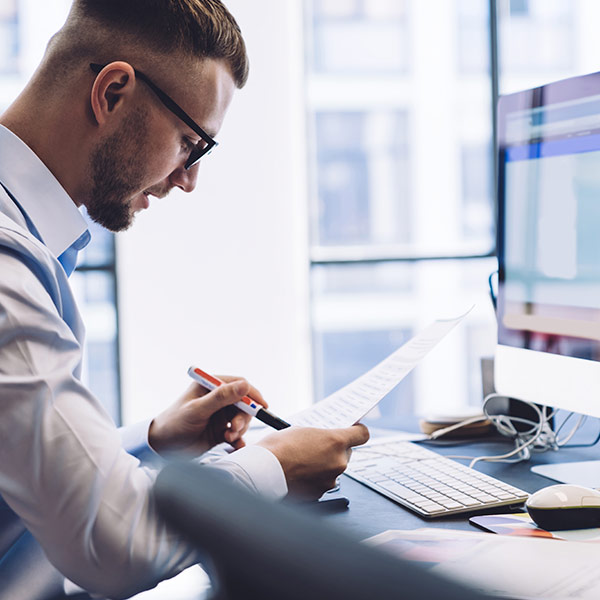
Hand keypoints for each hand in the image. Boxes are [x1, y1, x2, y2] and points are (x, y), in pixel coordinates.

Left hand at [148, 376, 266, 456]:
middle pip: (244, 404)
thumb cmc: (175, 423)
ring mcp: (220, 415)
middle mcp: (218, 399)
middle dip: (243, 417)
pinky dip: (238, 440)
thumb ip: (221, 397)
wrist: (162, 447)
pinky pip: (237, 434)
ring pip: (242, 420)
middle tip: (235, 429)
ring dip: (239, 430)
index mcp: (211, 386)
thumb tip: (244, 385)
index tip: (261, 407)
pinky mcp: (221, 431)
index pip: (239, 384)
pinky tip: (234, 446)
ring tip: (227, 438)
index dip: (252, 395)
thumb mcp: (198, 409)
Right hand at [257, 424, 369, 499]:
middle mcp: (338, 462)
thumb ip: (319, 435)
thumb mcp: (300, 430)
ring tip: (304, 461)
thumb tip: (323, 439)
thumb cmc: (277, 448)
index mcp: (335, 442)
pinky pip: (322, 482)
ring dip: (324, 465)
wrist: (263, 472)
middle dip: (336, 450)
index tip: (353, 429)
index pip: (362, 435)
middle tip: (320, 446)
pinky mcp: (320, 493)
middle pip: (347, 453)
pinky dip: (315, 478)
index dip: (358, 431)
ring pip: (334, 469)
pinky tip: (300, 473)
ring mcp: (330, 480)